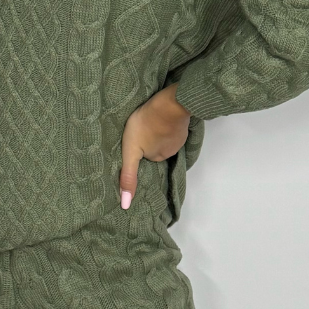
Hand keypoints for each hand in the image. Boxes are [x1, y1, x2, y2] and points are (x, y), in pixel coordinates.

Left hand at [119, 83, 190, 208]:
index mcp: (159, 157)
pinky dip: (167, 121)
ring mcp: (179, 136)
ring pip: (164, 136)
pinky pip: (173, 125)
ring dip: (158, 129)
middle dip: (149, 139)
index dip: (140, 148)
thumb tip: (126, 205)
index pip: (147, 157)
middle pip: (156, 147)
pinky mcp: (183, 122)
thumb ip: (128, 175)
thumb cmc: (144, 125)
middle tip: (141, 127)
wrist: (169, 103)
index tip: (136, 140)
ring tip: (149, 119)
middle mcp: (171, 150)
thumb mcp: (130, 151)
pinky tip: (161, 114)